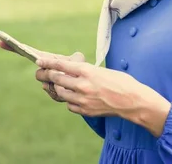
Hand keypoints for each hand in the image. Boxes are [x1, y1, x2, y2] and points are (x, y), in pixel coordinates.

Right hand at [0, 40, 84, 101]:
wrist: (83, 82)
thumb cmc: (79, 68)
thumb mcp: (78, 60)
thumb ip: (76, 59)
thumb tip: (77, 57)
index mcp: (45, 58)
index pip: (26, 51)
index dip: (12, 46)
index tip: (0, 40)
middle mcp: (42, 69)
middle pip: (39, 74)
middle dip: (48, 75)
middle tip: (57, 75)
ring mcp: (45, 81)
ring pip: (46, 85)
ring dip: (58, 84)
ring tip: (69, 81)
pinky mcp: (51, 92)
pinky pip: (52, 93)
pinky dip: (61, 92)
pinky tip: (68, 89)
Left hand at [36, 58, 171, 137]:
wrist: (132, 101)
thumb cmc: (121, 82)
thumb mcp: (102, 70)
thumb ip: (85, 71)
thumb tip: (71, 71)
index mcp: (87, 71)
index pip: (61, 65)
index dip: (48, 63)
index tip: (39, 62)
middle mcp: (82, 85)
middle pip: (57, 79)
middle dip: (47, 76)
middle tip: (42, 74)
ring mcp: (83, 99)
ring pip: (61, 93)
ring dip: (58, 88)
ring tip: (58, 85)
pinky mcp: (85, 110)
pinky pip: (69, 105)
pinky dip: (69, 100)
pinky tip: (73, 97)